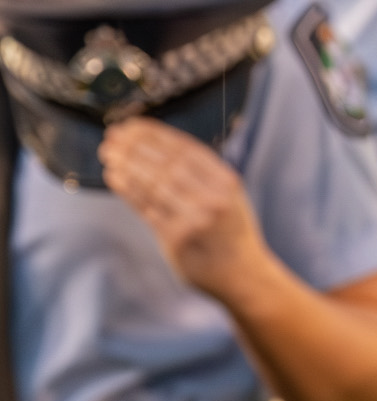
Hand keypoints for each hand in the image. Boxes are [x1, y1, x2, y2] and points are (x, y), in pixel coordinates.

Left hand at [98, 118, 269, 298]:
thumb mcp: (228, 196)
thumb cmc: (229, 232)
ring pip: (154, 184)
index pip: (185, 148)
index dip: (154, 134)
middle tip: (111, 138)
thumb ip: (200, 175)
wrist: (243, 274)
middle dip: (135, 147)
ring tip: (108, 155)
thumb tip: (153, 146)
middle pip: (166, 163)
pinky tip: (114, 177)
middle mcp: (213, 197)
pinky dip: (128, 190)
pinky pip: (146, 208)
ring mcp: (196, 218)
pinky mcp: (178, 238)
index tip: (130, 126)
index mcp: (226, 181)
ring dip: (127, 166)